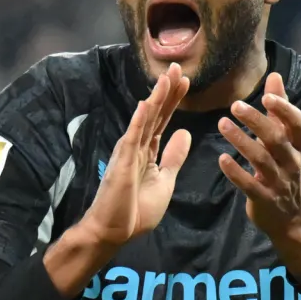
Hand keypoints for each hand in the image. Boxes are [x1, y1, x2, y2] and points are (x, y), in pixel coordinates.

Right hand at [79, 63, 191, 247]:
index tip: (185, 81)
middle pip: (155, 114)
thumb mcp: (165, 181)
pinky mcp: (122, 162)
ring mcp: (128, 152)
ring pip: (145, 120)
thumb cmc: (136, 211)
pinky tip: (146, 104)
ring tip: (166, 78)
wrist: (114, 231)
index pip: (163, 120)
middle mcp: (137, 146)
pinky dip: (139, 121)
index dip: (173, 101)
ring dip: (156, 99)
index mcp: (148, 152)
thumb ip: (174, 157)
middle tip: (178, 68)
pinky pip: (132, 137)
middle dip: (166, 91)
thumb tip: (186, 133)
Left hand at [217, 72, 300, 239]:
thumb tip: (275, 76)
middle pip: (277, 139)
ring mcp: (279, 182)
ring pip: (261, 160)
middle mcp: (291, 162)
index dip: (284, 109)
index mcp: (297, 146)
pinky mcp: (264, 199)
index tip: (267, 96)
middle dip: (257, 121)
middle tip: (235, 106)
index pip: (297, 124)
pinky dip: (235, 172)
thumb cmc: (285, 170)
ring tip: (222, 125)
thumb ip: (279, 110)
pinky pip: (249, 185)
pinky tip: (221, 159)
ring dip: (241, 141)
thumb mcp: (287, 141)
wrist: (292, 217)